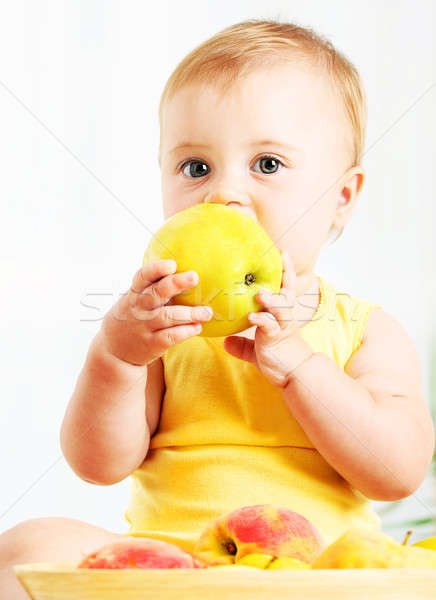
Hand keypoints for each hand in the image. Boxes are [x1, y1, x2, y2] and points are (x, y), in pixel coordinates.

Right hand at [99, 260, 212, 365]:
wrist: (114, 351)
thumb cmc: (130, 318)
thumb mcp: (132, 300)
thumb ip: (151, 287)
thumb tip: (181, 269)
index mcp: (134, 294)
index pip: (142, 277)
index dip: (156, 269)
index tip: (172, 264)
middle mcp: (138, 308)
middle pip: (157, 293)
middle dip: (176, 284)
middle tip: (194, 277)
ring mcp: (144, 327)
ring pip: (167, 317)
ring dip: (189, 313)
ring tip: (207, 312)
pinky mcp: (152, 344)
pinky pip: (170, 336)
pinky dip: (185, 331)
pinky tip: (197, 327)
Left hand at [223, 250, 313, 387]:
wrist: (296, 375)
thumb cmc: (278, 359)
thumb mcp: (256, 350)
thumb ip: (242, 344)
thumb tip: (225, 342)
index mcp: (281, 314)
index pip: (284, 288)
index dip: (284, 271)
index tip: (282, 252)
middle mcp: (284, 316)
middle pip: (287, 291)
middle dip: (285, 274)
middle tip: (282, 256)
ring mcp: (281, 327)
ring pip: (280, 307)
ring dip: (270, 298)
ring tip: (260, 293)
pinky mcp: (276, 339)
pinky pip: (270, 327)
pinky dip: (262, 320)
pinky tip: (253, 317)